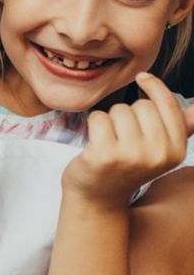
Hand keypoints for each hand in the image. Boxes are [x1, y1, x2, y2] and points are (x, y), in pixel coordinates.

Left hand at [64, 73, 193, 206]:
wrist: (98, 197)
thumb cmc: (127, 166)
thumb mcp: (159, 151)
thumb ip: (181, 129)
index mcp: (176, 151)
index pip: (168, 105)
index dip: (154, 86)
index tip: (142, 77)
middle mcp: (158, 154)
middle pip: (141, 106)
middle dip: (128, 114)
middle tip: (123, 137)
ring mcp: (131, 155)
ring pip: (118, 110)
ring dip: (110, 120)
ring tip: (110, 142)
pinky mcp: (104, 155)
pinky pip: (98, 117)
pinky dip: (93, 125)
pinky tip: (95, 143)